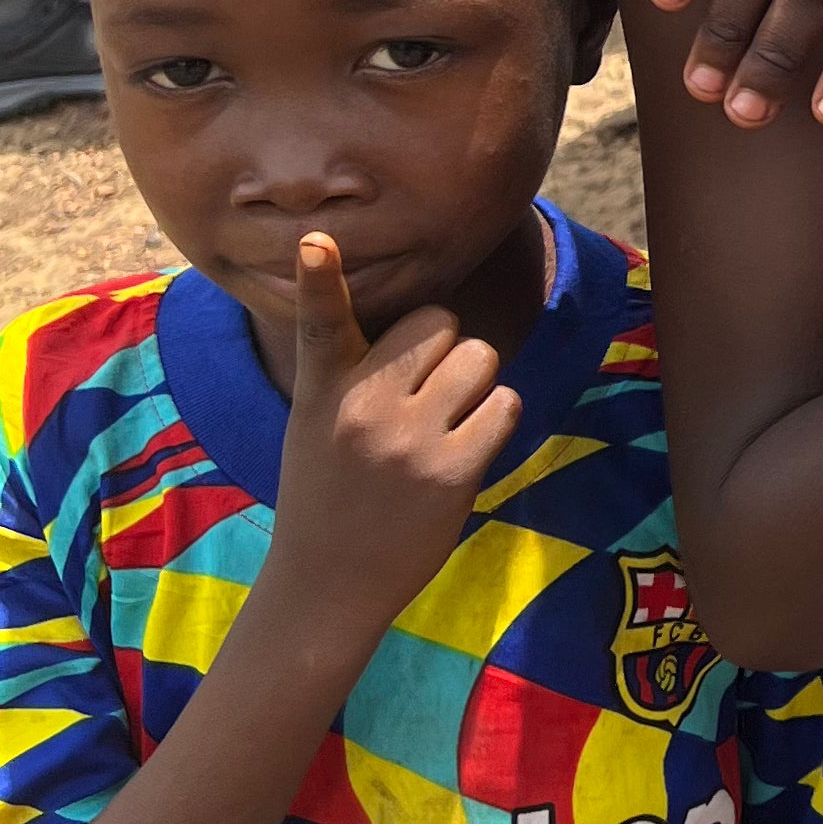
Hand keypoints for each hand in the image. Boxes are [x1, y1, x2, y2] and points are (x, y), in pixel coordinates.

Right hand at [271, 236, 520, 643]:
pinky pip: (506, 406)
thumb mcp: (316, 423)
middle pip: (442, 323)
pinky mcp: (451, 472)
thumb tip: (436, 328)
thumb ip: (355, 372)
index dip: (320, 277)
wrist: (326, 583)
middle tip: (425, 396)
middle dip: (447, 351)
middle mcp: (364, 406)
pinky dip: (498, 419)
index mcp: (324, 388)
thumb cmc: (328, 492)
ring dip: (478, 383)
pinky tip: (467, 449)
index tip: (318, 240)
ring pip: (482, 358)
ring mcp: (409, 440)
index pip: (321, 322)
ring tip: (447, 423)